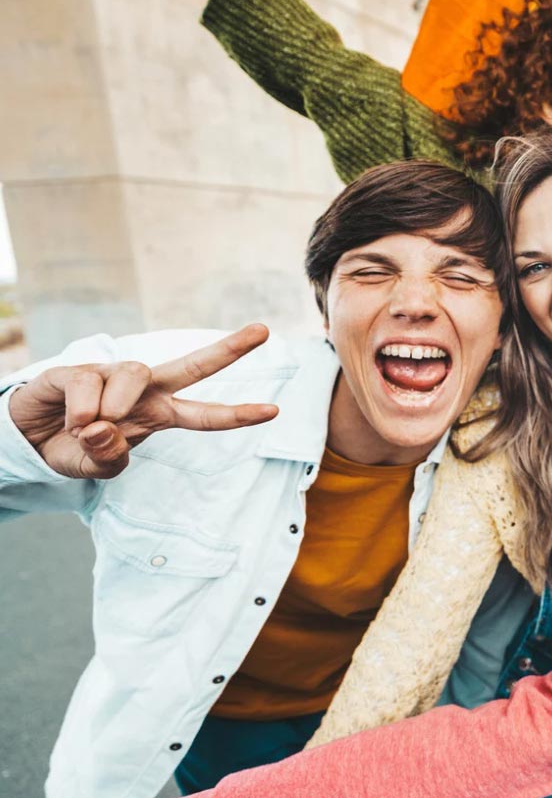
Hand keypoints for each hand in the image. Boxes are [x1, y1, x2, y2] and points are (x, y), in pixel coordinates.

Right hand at [7, 324, 278, 478]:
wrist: (30, 439)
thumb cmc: (76, 448)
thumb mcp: (98, 467)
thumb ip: (109, 456)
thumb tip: (106, 427)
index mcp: (159, 414)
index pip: (205, 415)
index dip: (237, 415)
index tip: (274, 411)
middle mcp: (144, 390)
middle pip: (193, 365)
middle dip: (229, 349)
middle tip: (264, 330)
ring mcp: (113, 375)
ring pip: (136, 374)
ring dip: (116, 406)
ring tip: (89, 428)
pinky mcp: (78, 368)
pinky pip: (90, 383)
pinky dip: (83, 410)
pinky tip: (72, 420)